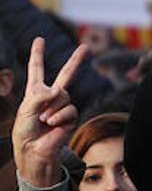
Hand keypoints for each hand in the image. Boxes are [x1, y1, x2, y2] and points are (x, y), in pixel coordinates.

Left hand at [13, 39, 88, 187]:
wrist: (34, 151)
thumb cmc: (25, 131)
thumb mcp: (25, 109)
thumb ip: (40, 96)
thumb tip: (60, 90)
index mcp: (35, 92)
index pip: (36, 69)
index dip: (37, 54)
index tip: (40, 39)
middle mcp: (51, 96)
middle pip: (66, 74)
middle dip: (76, 61)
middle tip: (86, 47)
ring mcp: (62, 106)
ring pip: (63, 96)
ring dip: (51, 109)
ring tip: (43, 121)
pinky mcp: (70, 117)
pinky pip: (69, 109)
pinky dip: (58, 117)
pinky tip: (51, 124)